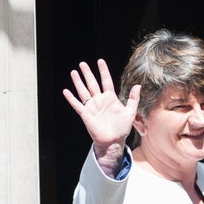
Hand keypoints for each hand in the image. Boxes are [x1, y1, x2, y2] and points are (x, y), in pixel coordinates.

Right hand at [62, 59, 139, 175]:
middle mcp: (100, 100)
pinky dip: (71, 98)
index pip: (106, 81)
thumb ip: (133, 99)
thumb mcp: (130, 112)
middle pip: (92, 83)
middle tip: (82, 63)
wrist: (113, 141)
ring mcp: (92, 107)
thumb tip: (137, 85)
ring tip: (74, 72)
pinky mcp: (86, 114)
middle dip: (87, 73)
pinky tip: (66, 91)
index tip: (100, 61)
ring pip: (83, 91)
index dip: (103, 71)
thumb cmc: (122, 128)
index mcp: (111, 98)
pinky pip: (77, 105)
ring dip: (78, 82)